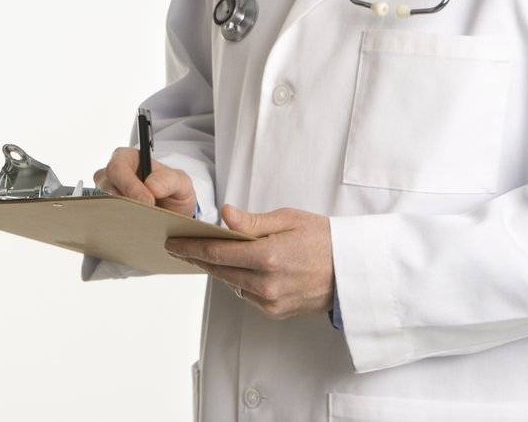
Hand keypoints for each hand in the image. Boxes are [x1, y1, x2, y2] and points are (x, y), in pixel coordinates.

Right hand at [92, 146, 195, 216]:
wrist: (173, 214)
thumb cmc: (172, 191)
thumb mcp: (180, 182)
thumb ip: (169, 180)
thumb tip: (151, 186)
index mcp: (127, 158)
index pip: (118, 167)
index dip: (130, 185)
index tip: (147, 202)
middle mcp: (112, 175)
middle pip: (106, 186)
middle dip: (125, 202)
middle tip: (144, 216)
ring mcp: (106, 194)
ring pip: (103, 204)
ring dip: (121, 215)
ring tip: (141, 224)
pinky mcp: (106, 213)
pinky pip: (105, 218)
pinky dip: (118, 225)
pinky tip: (134, 230)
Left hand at [163, 204, 334, 319]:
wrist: (354, 272)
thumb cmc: (324, 239)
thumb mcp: (289, 219)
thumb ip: (253, 222)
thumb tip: (225, 215)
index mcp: (267, 257)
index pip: (217, 253)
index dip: (190, 247)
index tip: (173, 242)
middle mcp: (266, 284)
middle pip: (219, 270)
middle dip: (198, 258)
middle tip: (180, 247)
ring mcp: (270, 302)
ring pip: (232, 283)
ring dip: (220, 269)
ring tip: (207, 254)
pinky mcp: (276, 312)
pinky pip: (247, 295)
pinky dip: (241, 281)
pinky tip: (241, 268)